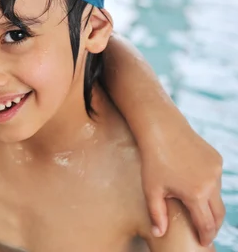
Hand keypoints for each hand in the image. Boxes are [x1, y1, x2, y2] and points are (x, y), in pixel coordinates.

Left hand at [141, 123, 223, 246]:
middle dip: (213, 225)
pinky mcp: (216, 159)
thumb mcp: (151, 189)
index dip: (205, 235)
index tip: (202, 243)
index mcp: (196, 194)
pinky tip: (195, 185)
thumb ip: (157, 213)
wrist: (161, 128)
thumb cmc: (152, 160)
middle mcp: (211, 183)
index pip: (206, 223)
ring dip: (210, 204)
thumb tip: (159, 233)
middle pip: (218, 213)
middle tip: (205, 233)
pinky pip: (215, 179)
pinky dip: (208, 187)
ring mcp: (216, 170)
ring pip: (217, 195)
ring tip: (198, 209)